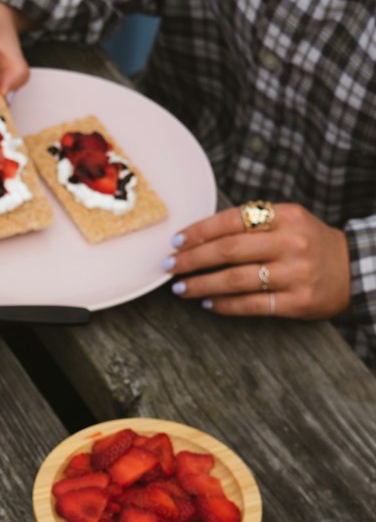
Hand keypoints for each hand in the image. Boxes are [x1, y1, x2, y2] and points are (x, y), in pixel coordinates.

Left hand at [167, 203, 351, 320]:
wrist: (352, 268)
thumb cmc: (309, 243)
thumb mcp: (289, 221)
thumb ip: (253, 224)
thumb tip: (201, 236)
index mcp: (287, 216)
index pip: (233, 220)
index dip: (200, 231)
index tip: (177, 241)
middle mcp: (292, 243)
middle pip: (229, 250)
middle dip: (192, 259)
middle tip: (170, 266)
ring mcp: (295, 274)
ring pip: (236, 280)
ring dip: (202, 285)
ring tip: (181, 288)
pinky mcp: (297, 302)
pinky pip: (251, 305)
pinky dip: (224, 305)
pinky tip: (207, 304)